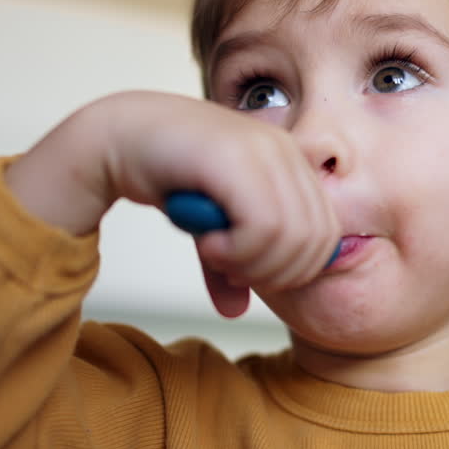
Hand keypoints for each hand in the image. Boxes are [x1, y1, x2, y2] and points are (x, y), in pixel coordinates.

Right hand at [6, 91, 339, 316]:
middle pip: (317, 241)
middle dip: (276, 273)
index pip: (327, 236)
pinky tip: (209, 244)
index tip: (248, 272)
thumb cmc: (168, 176)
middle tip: (232, 270)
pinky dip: (237, 251)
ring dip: (252, 263)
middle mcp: (285, 151)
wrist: (121, 136)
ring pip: (291, 237)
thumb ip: (230, 263)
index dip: (294, 270)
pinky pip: (263, 225)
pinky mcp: (236, 156)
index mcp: (292, 163)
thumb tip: (235, 312)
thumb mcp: (209, 227)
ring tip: (216, 256)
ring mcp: (264, 149)